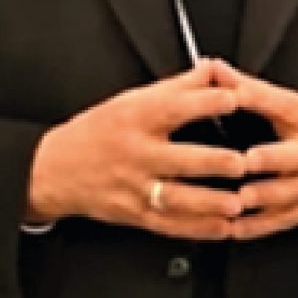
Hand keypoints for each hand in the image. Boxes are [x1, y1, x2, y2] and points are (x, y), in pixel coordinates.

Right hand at [27, 61, 247, 240]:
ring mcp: (135, 187)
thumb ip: (177, 87)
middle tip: (243, 163)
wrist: (55, 170)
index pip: (174, 108)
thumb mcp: (130, 100)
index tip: (234, 98)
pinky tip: (222, 227)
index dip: (206, 102)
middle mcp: (136, 154)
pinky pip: (170, 225)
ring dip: (210, 203)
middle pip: (179, 159)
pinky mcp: (135, 214)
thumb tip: (213, 68)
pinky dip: (198, 229)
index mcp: (136, 119)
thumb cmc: (96, 132)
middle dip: (213, 163)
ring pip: (177, 198)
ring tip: (237, 203)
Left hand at [213, 62, 297, 240]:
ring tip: (239, 200)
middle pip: (294, 156)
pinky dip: (259, 227)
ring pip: (290, 193)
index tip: (234, 95)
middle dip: (271, 160)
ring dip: (264, 198)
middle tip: (247, 162)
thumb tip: (212, 68)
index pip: (283, 104)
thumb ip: (250, 88)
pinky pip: (283, 220)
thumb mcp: (293, 103)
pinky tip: (236, 228)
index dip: (258, 98)